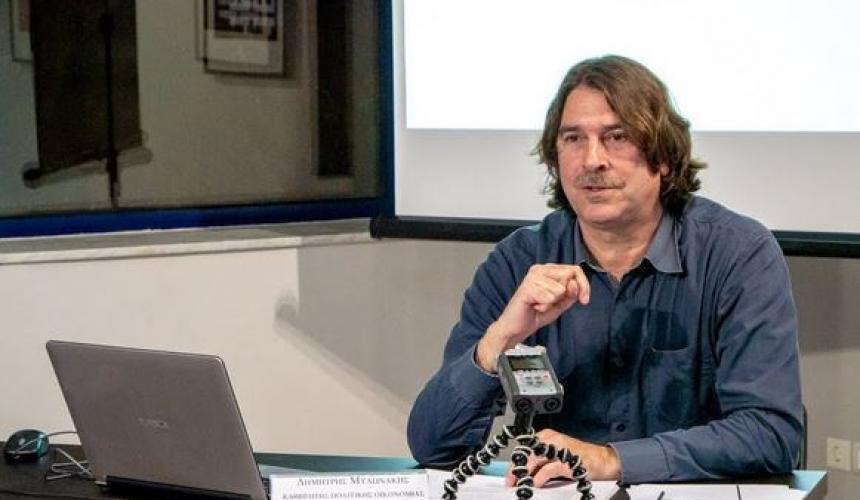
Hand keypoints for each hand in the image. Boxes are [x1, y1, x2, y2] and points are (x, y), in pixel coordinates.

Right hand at [476, 264, 589, 371]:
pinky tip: (535, 306)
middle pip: (569, 276)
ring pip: (560, 289)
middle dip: (566, 295)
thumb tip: (573, 283)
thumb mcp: (561, 303)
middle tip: (550, 303)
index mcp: (548, 270)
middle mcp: (539, 269)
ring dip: (552, 303)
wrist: (517, 327)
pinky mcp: (527, 288)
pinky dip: (544, 307)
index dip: (584, 285)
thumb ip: (571, 293)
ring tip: (540, 305)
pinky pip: (549, 297)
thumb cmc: (537, 313)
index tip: (584, 300)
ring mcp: (532, 277)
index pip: (575, 270)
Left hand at [504, 429, 619, 486]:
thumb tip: (525, 472)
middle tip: (511, 481)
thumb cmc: (580, 458)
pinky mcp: (566, 461)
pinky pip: (547, 470)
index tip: (510, 474)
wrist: (602, 460)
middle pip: (526, 454)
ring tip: (521, 484)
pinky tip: (536, 484)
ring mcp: (558, 449)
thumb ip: (541, 461)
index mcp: (547, 436)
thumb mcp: (556, 455)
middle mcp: (551, 440)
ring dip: (525, 475)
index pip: (524, 448)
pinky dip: (539, 478)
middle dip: (516, 469)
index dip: (515, 462)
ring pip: (533, 461)